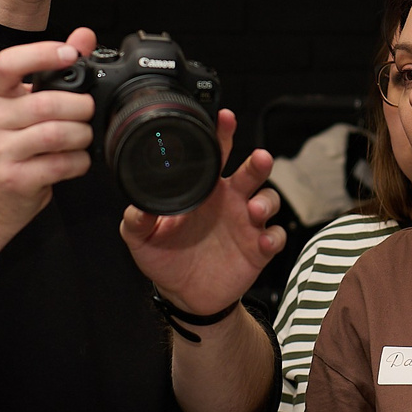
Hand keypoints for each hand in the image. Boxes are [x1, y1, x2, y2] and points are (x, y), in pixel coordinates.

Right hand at [0, 28, 98, 229]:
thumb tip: (84, 36)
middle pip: (45, 103)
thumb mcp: (23, 102)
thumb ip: (54, 67)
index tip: (69, 53)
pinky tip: (77, 159)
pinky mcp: (15, 178)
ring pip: (55, 134)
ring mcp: (1, 151)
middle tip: (87, 111)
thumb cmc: (11, 143)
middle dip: (80, 106)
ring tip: (83, 136)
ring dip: (81, 134)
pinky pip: (59, 164)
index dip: (40, 54)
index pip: (7, 64)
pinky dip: (79, 161)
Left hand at [120, 109, 285, 313]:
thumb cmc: (164, 257)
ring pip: (268, 200)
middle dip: (258, 163)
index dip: (222, 135)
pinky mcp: (258, 248)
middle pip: (251, 173)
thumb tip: (137, 207)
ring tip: (254, 210)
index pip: (216, 155)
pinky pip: (275, 236)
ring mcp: (247, 223)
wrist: (182, 294)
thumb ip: (137, 220)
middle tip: (260, 158)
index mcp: (204, 190)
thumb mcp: (142, 238)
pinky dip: (274, 236)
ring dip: (266, 201)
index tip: (225, 118)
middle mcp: (229, 201)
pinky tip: (263, 241)